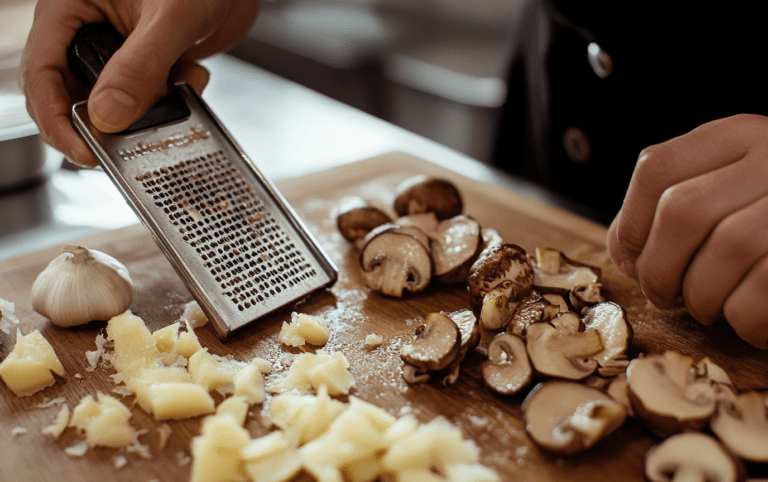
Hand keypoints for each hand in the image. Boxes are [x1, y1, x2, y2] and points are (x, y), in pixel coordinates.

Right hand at [18, 0, 258, 166]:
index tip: (81, 149)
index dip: (55, 118)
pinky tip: (192, 74)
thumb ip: (140, 67)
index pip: (42, 73)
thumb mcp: (169, 19)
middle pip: (72, 97)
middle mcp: (88, 34)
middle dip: (107, 120)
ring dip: (151, 109)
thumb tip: (109, 114)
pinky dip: (175, 100)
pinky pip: (150, 102)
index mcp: (70, 10)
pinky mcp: (148, 69)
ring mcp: (119, 55)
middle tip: (133, 138)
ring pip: (116, 106)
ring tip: (177, 86)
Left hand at [607, 114, 767, 348]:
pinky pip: (763, 291)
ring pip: (725, 250)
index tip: (631, 259)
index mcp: (739, 136)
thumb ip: (674, 206)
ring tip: (707, 307)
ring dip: (701, 297)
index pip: (656, 168)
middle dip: (658, 269)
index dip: (630, 224)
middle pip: (682, 211)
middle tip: (663, 295)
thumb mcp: (727, 189)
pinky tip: (748, 321)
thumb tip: (624, 251)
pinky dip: (744, 321)